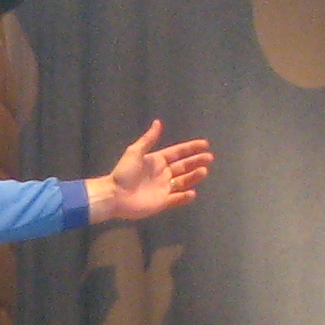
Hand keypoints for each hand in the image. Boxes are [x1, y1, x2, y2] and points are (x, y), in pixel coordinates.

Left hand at [90, 119, 212, 222]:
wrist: (114, 195)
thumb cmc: (123, 173)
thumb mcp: (135, 152)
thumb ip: (148, 139)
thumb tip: (158, 122)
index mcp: (157, 161)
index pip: (178, 153)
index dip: (191, 148)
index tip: (205, 144)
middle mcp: (162, 174)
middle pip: (184, 167)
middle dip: (196, 162)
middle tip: (209, 158)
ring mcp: (163, 188)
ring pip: (183, 182)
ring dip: (193, 177)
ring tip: (204, 171)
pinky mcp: (161, 202)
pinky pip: (176, 199)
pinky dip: (184, 197)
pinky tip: (192, 192)